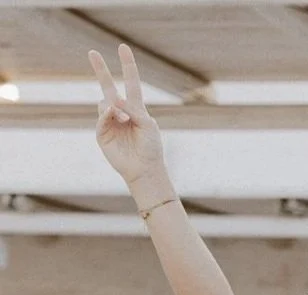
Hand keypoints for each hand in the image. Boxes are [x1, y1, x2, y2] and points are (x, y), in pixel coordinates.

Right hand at [89, 46, 167, 193]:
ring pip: (104, 103)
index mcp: (136, 108)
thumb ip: (133, 110)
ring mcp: (109, 121)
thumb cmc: (151, 148)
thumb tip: (112, 101)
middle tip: (92, 52)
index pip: (131, 82)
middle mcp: (121, 111)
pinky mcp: (101, 132)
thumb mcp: (148, 125)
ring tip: (126, 120)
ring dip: (114, 107)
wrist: (144, 169)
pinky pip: (101, 117)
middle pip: (108, 86)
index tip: (123, 47)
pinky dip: (107, 115)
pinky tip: (114, 116)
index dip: (127, 66)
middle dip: (100, 70)